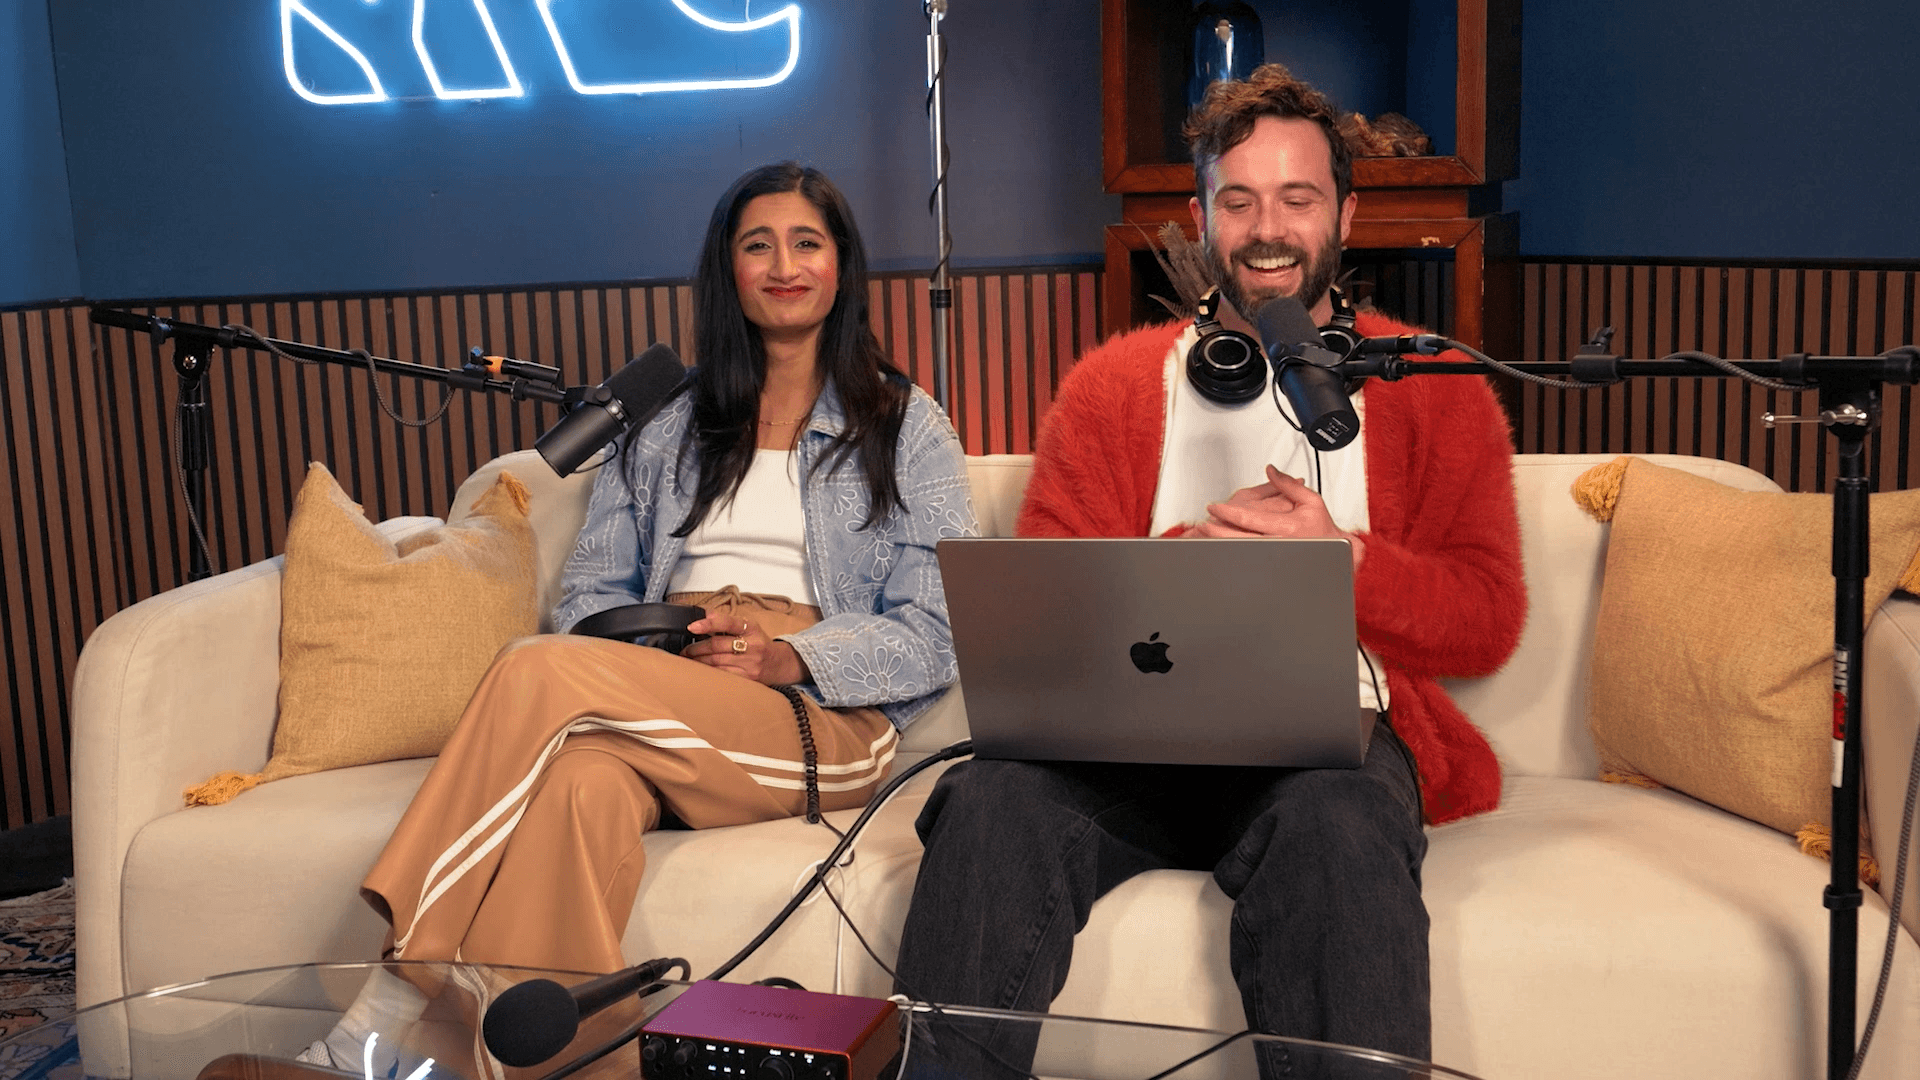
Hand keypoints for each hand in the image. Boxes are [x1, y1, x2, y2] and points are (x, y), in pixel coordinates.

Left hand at [682, 611, 810, 685]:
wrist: (778, 663)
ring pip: (716, 661)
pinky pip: (723, 674)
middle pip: (716, 645)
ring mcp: (751, 663)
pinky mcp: (748, 678)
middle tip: (685, 650)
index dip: (708, 623)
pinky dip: (709, 671)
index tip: (692, 626)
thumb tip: (705, 613)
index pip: (728, 623)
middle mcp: (752, 645)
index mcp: (751, 628)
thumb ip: (727, 622)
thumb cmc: (758, 643)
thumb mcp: (748, 627)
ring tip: (689, 660)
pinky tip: (702, 670)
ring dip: (698, 661)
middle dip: (696, 648)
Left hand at [1189, 465, 1365, 569]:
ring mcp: (1274, 558)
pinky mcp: (1273, 567)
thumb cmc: (1324, 531)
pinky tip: (1221, 551)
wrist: (1337, 556)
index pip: (1250, 518)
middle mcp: (1278, 544)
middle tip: (1202, 524)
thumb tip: (1271, 470)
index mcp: (1286, 526)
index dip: (1228, 512)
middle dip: (1217, 532)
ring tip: (1205, 537)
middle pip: (1239, 539)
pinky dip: (1233, 556)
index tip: (1214, 507)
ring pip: (1242, 552)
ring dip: (1221, 545)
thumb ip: (1287, 485)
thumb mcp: (1311, 502)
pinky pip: (1250, 562)